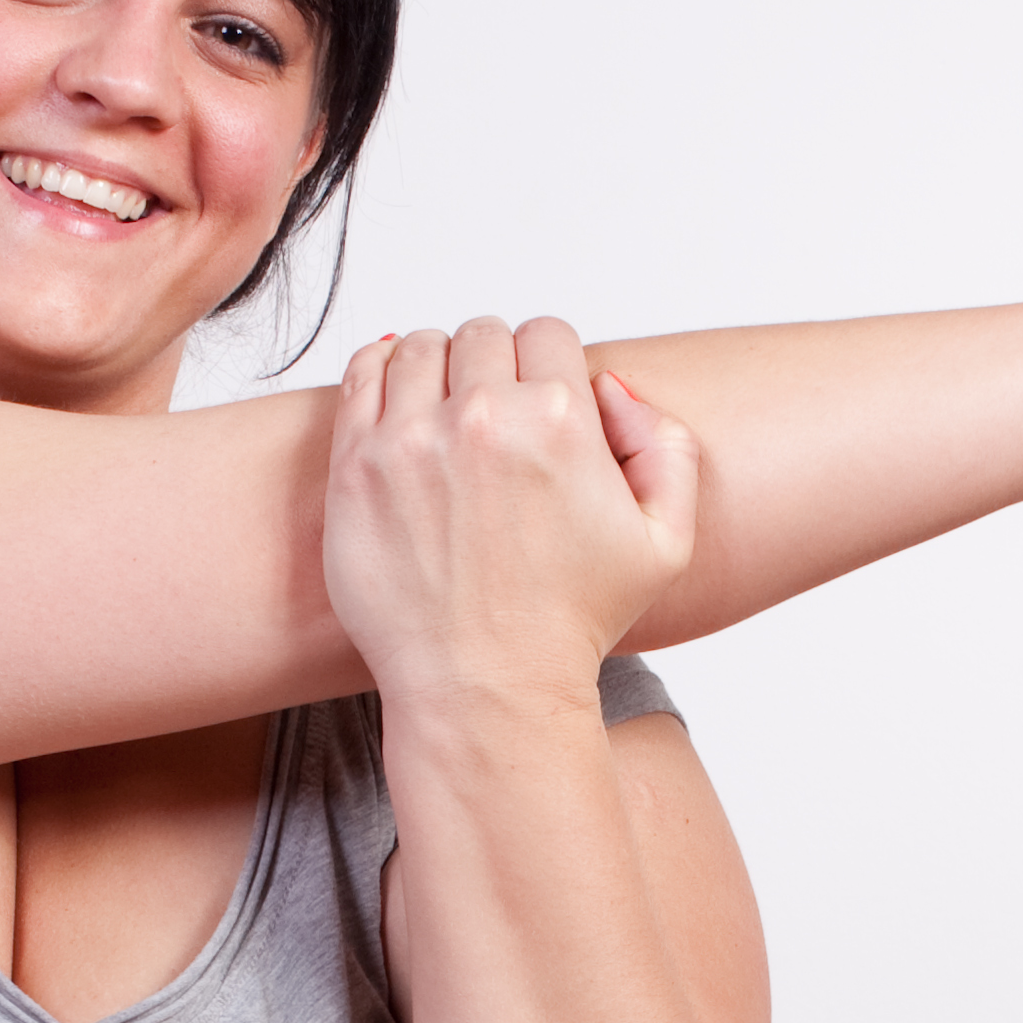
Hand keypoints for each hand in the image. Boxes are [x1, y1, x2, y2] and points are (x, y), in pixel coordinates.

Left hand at [321, 315, 706, 706]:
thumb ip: (665, 445)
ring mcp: (409, 439)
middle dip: (494, 367)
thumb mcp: (667, 540)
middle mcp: (483, 417)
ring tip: (446, 417)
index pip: (546, 333)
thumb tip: (609, 386)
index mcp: (559, 420)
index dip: (547, 366)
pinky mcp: (355, 467)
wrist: (486, 688)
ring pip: (420, 347)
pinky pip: (361, 377)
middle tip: (495, 420)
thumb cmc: (573, 621)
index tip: (538, 405)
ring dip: (437, 369)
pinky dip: (380, 376)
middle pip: (483, 335)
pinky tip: (400, 407)